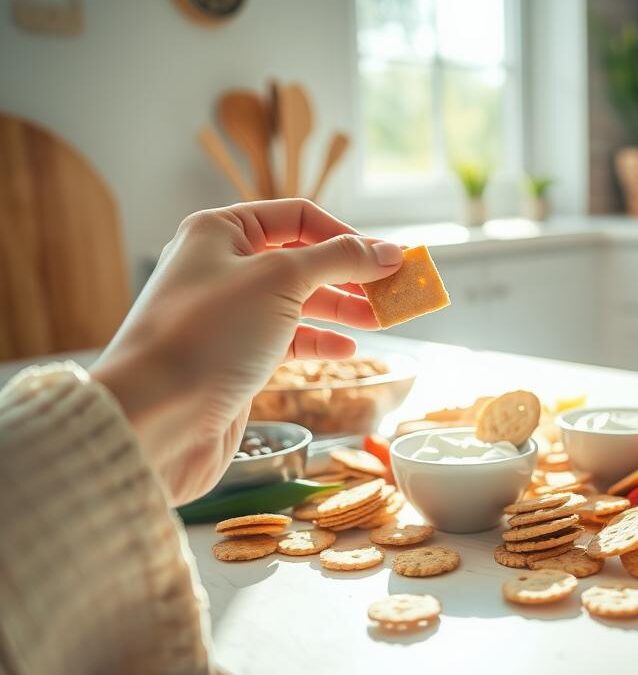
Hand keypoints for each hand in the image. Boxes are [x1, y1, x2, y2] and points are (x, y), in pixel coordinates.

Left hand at [91, 199, 402, 505]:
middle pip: (302, 260)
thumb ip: (339, 260)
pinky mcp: (233, 357)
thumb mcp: (280, 280)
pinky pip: (286, 339)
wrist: (155, 417)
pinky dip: (319, 341)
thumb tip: (389, 251)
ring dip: (341, 308)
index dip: (347, 236)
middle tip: (393, 293)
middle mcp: (220, 267)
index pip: (298, 217)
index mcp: (220, 232)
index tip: (388, 260)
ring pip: (297, 302)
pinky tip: (348, 349)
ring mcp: (226, 315)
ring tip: (380, 320)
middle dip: (350, 275)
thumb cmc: (208, 335)